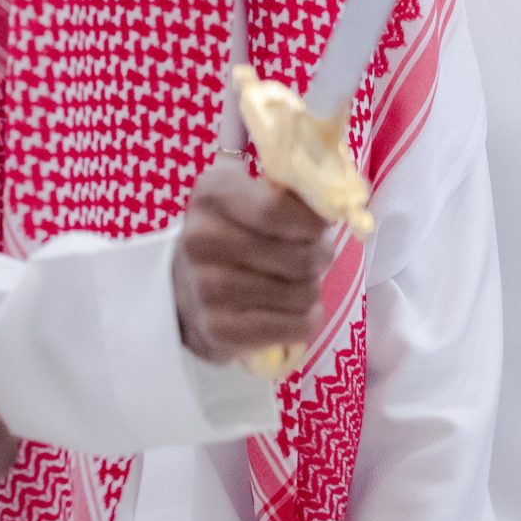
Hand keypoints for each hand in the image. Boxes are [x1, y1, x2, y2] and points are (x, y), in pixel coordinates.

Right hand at [172, 161, 329, 366]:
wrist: (186, 291)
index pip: (279, 209)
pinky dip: (306, 321)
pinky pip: (295, 327)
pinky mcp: (220, 330)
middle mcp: (201, 239)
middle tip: (312, 259)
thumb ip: (292, 189)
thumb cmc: (234, 236)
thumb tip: (334, 202)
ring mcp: (207, 288)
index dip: (314, 222)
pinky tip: (294, 313)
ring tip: (296, 285)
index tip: (320, 227)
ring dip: (311, 290)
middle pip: (300, 256)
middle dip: (320, 258)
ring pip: (303, 293)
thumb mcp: (251, 195)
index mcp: (212, 194)